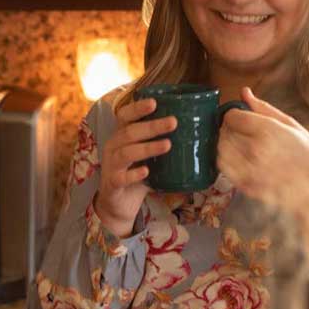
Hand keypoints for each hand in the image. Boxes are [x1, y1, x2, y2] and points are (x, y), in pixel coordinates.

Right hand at [93, 97, 175, 237]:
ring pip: (126, 153)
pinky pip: (121, 177)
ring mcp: (111, 166)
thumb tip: (197, 135)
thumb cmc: (137, 176)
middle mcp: (113, 148)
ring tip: (167, 145)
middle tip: (173, 122)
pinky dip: (134, 174)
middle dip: (152, 126)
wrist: (119, 206)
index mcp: (121, 137)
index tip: (155, 102)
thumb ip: (162, 145)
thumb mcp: (148, 158)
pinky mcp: (112, 184)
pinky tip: (146, 171)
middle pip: (129, 132)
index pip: (124, 116)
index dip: (137, 108)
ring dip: (147, 148)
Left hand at [216, 88, 308, 261]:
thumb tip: (244, 91)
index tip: (241, 117)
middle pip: (223, 132)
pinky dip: (225, 160)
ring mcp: (248, 170)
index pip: (231, 116)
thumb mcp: (292, 125)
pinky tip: (239, 159)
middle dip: (228, 129)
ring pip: (219, 150)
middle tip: (240, 130)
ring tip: (241, 144)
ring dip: (224, 144)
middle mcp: (254, 150)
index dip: (234, 114)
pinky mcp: (245, 186)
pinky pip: (223, 168)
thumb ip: (263, 108)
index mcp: (267, 131)